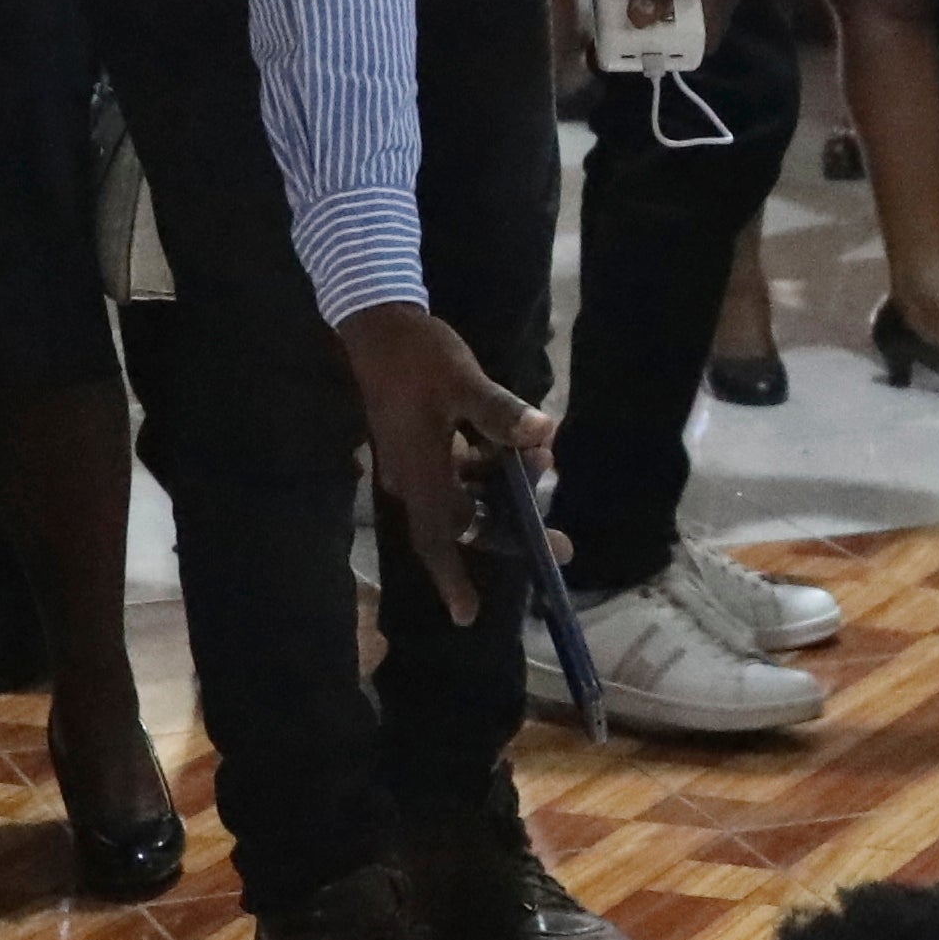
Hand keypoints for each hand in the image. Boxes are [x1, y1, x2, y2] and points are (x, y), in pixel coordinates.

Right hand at [333, 301, 548, 624]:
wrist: (376, 322)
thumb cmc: (417, 356)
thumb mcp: (463, 381)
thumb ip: (502, 414)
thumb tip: (545, 435)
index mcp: (421, 473)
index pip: (438, 538)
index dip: (451, 579)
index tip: (468, 616)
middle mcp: (417, 478)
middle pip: (466, 522)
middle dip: (515, 531)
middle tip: (562, 545)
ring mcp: (419, 462)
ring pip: (469, 495)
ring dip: (508, 490)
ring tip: (545, 463)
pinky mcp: (424, 444)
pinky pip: (463, 472)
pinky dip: (493, 467)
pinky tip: (523, 444)